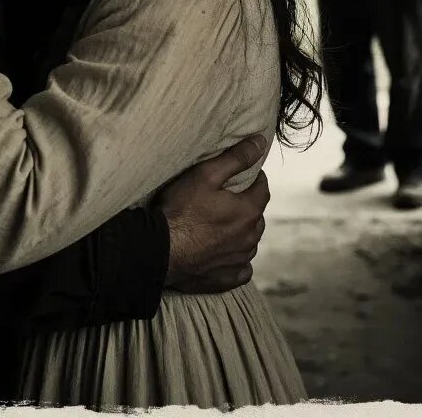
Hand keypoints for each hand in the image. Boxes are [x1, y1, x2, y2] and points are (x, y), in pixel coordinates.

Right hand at [156, 135, 269, 293]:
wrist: (159, 250)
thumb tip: (259, 142)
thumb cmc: (180, 209)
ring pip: (250, 241)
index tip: (242, 174)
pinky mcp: (226, 278)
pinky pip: (241, 267)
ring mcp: (239, 260)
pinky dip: (236, 258)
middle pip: (256, 216)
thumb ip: (235, 158)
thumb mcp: (206, 174)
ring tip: (222, 222)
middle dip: (247, 204)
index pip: (262, 189)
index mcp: (248, 211)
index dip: (254, 178)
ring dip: (241, 231)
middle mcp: (250, 238)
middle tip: (226, 197)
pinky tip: (224, 252)